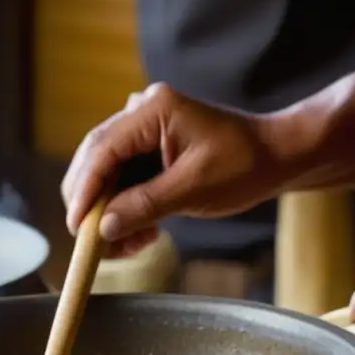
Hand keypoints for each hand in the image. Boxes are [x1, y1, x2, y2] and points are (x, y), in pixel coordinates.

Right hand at [60, 83, 288, 256]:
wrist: (277, 156)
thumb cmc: (246, 165)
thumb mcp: (195, 188)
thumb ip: (145, 205)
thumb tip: (103, 228)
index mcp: (153, 110)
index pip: (101, 150)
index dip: (85, 191)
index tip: (77, 227)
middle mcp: (140, 113)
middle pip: (93, 160)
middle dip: (91, 205)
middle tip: (96, 244)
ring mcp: (142, 129)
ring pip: (103, 174)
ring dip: (108, 212)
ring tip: (128, 244)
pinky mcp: (146, 148)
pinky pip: (120, 179)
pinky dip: (122, 209)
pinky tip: (139, 233)